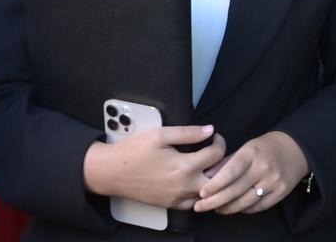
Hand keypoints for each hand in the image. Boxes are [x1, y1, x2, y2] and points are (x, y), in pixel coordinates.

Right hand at [83, 125, 225, 209]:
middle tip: (218, 153)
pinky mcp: (170, 204)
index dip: (220, 142)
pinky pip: (193, 204)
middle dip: (223, 164)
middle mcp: (184, 186)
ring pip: (207, 194)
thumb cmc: (133, 151)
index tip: (215, 137)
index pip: (216, 155)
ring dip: (213, 181)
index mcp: (185, 166)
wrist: (112, 172)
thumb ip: (187, 133)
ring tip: (210, 167)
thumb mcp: (160, 134)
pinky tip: (196, 183)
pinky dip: (200, 194)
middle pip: (218, 179)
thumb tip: (209, 130)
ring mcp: (177, 198)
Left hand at [194, 131, 308, 214]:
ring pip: (246, 202)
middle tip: (200, 207)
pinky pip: (258, 207)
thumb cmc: (264, 148)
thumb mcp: (245, 148)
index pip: (230, 172)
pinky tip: (234, 208)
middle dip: (214, 201)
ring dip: (228, 208)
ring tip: (216, 209)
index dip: (214, 185)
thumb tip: (205, 177)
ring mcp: (273, 182)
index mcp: (251, 153)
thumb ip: (225, 163)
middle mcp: (263, 168)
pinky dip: (244, 209)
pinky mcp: (281, 193)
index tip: (201, 193)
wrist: (295, 149)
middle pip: (235, 190)